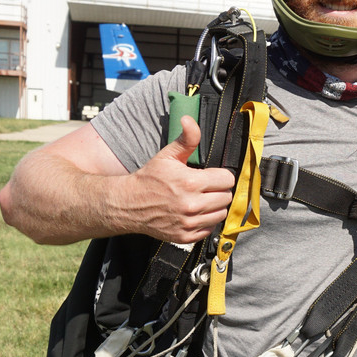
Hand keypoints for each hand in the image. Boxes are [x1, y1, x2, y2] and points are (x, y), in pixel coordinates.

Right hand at [117, 116, 235, 243]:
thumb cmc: (149, 179)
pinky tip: (195, 213)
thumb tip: (189, 120)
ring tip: (201, 200)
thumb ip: (186, 139)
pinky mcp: (185, 236)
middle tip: (206, 188)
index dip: (220, 175)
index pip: (227, 179)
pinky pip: (210, 229)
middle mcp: (192, 205)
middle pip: (226, 197)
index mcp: (191, 182)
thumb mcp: (167, 155)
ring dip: (215, 207)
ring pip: (221, 214)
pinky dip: (205, 222)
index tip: (212, 176)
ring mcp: (189, 223)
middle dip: (219, 190)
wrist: (128, 204)